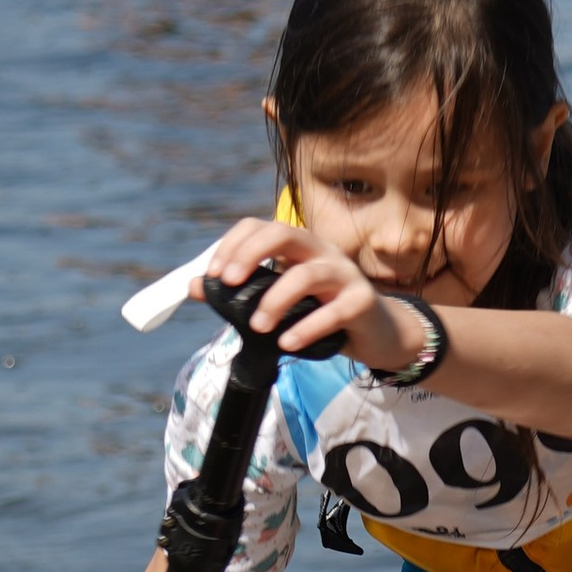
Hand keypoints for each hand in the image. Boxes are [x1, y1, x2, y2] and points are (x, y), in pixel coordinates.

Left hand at [194, 218, 427, 375]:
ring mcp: (344, 274)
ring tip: (258, 327)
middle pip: (283, 234)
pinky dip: (307, 328)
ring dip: (276, 300)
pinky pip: (333, 311)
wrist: (378, 332)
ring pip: (306, 274)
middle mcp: (321, 251)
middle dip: (250, 254)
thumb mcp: (281, 300)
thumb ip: (240, 293)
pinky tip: (288, 344)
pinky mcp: (362, 302)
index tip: (214, 274)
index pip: (260, 226)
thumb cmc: (323, 312)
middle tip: (228, 284)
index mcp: (298, 246)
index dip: (233, 244)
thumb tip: (194, 286)